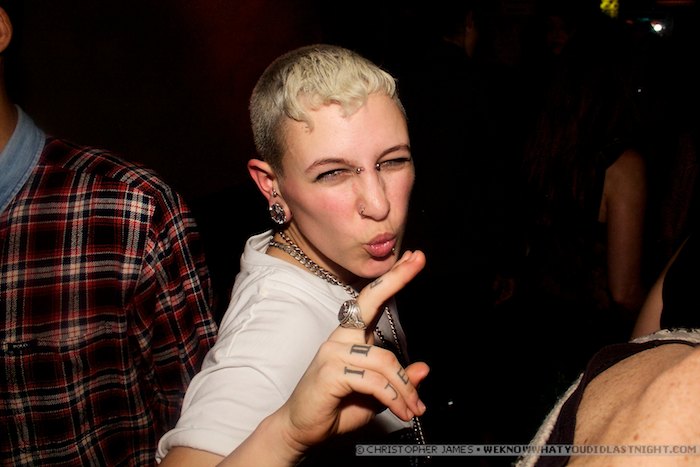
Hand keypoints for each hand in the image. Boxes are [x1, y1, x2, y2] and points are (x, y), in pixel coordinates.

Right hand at [284, 250, 427, 445]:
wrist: (301, 430)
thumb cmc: (336, 408)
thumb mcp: (376, 395)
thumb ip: (397, 381)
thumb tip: (424, 369)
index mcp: (350, 337)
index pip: (372, 300)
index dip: (392, 279)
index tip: (413, 258)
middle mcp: (339, 338)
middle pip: (371, 304)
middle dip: (397, 279)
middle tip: (419, 260)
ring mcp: (332, 353)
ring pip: (384, 360)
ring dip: (405, 389)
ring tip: (414, 408)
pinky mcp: (330, 372)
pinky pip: (373, 381)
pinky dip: (393, 398)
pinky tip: (400, 411)